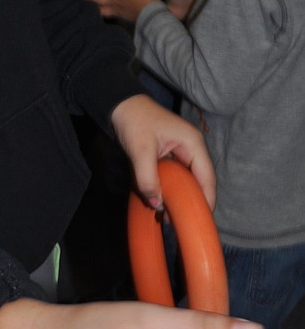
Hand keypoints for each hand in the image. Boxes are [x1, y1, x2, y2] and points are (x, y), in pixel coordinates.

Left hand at [110, 92, 215, 209]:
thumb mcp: (140, 150)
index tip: (202, 220)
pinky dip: (170, 189)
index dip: (207, 200)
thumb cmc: (134, 121)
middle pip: (200, 181)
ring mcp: (182, 152)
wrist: (121, 106)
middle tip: (180, 222)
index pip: (207, 177)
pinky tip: (161, 202)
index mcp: (193, 144)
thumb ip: (148, 178)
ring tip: (168, 217)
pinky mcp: (170, 156)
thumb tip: (156, 204)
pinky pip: (175, 176)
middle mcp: (192, 148)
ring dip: (180, 197)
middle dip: (192, 201)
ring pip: (187, 180)